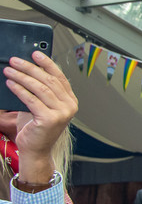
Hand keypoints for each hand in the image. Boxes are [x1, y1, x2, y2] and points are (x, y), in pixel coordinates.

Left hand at [4, 52, 77, 183]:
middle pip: (49, 81)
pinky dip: (19, 90)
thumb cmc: (36, 128)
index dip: (48, 64)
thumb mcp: (41, 105)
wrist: (36, 150)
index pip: (60, 77)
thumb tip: (29, 70)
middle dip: (30, 68)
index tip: (35, 54)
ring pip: (40, 88)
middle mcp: (69, 107)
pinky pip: (32, 100)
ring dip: (22, 77)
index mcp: (70, 101)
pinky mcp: (49, 120)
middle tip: (15, 61)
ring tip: (9, 71)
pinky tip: (10, 84)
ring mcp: (62, 114)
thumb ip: (41, 90)